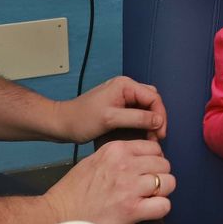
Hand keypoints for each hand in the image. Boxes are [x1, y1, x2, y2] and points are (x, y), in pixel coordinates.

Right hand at [45, 138, 173, 223]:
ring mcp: (130, 187)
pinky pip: (164, 205)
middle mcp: (126, 164)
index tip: (148, 171)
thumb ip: (116, 156)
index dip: (154, 161)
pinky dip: (160, 209)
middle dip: (160, 176)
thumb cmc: (72, 192)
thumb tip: (137, 159)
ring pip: (169, 182)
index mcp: (116, 150)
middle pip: (164, 165)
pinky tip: (149, 211)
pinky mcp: (132, 210)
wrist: (58, 217)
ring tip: (150, 199)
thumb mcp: (93, 161)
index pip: (153, 148)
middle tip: (150, 187)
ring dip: (162, 192)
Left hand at [52, 75, 166, 143]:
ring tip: (150, 138)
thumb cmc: (81, 119)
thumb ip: (136, 118)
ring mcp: (122, 97)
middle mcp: (125, 88)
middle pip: (152, 101)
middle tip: (156, 136)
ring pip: (146, 108)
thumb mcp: (110, 119)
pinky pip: (137, 113)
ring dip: (150, 122)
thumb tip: (158, 121)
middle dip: (157, 119)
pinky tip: (141, 135)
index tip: (160, 133)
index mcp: (124, 85)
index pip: (153, 97)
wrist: (62, 124)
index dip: (160, 115)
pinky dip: (142, 124)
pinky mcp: (118, 107)